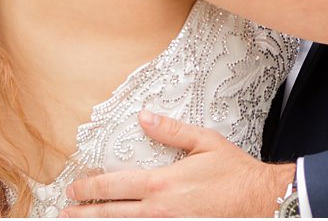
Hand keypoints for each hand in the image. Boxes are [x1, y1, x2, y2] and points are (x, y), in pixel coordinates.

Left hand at [58, 111, 294, 217]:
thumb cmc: (235, 172)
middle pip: (113, 214)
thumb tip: (144, 117)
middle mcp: (161, 209)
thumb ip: (171, 131)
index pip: (115, 187)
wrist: (260, 202)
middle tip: (67, 211)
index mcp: (163, 183)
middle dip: (86, 212)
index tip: (74, 188)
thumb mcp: (204, 142)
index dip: (90, 188)